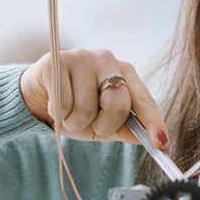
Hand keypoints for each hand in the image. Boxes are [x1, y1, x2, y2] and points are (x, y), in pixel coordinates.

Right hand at [20, 49, 168, 148]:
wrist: (37, 95)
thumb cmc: (74, 107)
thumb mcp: (102, 123)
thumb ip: (126, 129)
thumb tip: (154, 140)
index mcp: (124, 71)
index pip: (143, 99)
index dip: (153, 122)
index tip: (161, 143)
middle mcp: (106, 59)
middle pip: (116, 105)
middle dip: (102, 126)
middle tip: (90, 125)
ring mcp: (81, 57)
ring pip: (86, 109)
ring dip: (75, 123)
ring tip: (68, 115)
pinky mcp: (55, 62)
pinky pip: (63, 104)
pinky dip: (58, 115)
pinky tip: (55, 107)